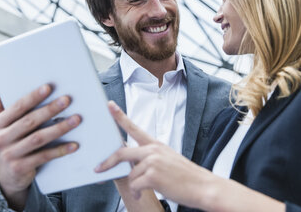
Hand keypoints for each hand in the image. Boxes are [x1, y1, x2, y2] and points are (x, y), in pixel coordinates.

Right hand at [0, 84, 81, 209]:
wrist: (7, 177)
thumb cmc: (10, 144)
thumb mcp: (2, 128)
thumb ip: (0, 107)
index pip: (17, 108)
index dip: (33, 97)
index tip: (49, 87)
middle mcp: (0, 139)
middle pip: (29, 121)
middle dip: (50, 109)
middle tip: (66, 100)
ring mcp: (9, 155)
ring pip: (38, 138)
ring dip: (59, 128)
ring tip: (76, 119)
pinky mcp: (20, 168)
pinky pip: (44, 156)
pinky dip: (60, 150)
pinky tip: (73, 144)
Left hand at [95, 101, 213, 208]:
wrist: (203, 186)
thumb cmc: (186, 176)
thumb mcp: (168, 159)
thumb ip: (150, 157)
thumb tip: (132, 162)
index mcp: (156, 144)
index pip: (134, 127)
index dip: (119, 116)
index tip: (109, 106)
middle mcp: (153, 150)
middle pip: (122, 153)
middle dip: (107, 162)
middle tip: (98, 169)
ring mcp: (153, 162)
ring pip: (130, 174)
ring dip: (134, 185)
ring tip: (140, 190)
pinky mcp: (153, 176)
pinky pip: (135, 185)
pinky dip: (137, 192)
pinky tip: (141, 194)